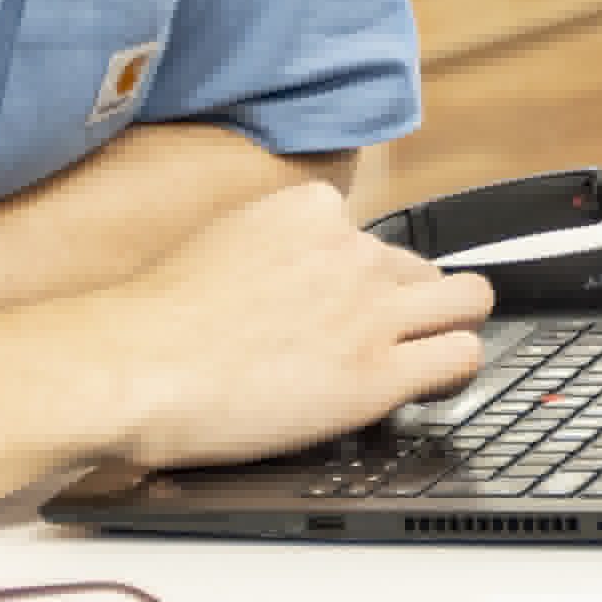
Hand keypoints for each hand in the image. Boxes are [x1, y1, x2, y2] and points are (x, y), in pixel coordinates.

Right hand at [99, 180, 491, 466]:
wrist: (132, 367)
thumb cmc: (151, 322)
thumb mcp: (221, 243)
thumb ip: (271, 249)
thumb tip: (283, 276)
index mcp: (309, 211)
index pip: (372, 237)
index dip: (363, 281)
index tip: (342, 309)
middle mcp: (350, 251)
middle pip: (425, 269)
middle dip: (409, 306)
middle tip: (382, 343)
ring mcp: (372, 310)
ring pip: (469, 301)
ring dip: (450, 330)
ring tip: (422, 360)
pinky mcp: (378, 372)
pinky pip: (461, 357)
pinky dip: (454, 374)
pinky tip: (427, 389)